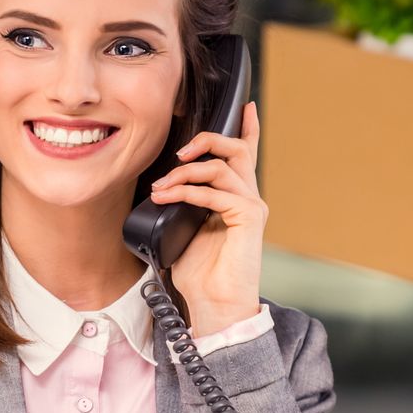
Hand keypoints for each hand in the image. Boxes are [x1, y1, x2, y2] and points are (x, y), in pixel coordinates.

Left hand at [150, 101, 265, 336]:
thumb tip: (161, 188)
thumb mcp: (183, 230)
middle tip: (179, 154)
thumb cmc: (199, 275)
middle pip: (237, 148)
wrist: (214, 305)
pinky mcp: (249, 218)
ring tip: (161, 188)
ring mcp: (251, 207)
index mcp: (236, 199)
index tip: (247, 106)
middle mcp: (248, 198)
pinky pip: (216, 192)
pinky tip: (168, 199)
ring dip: (185, 173)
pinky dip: (188, 192)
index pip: (246, 155)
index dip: (248, 127)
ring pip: (221, 167)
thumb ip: (182, 204)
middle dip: (206, 140)